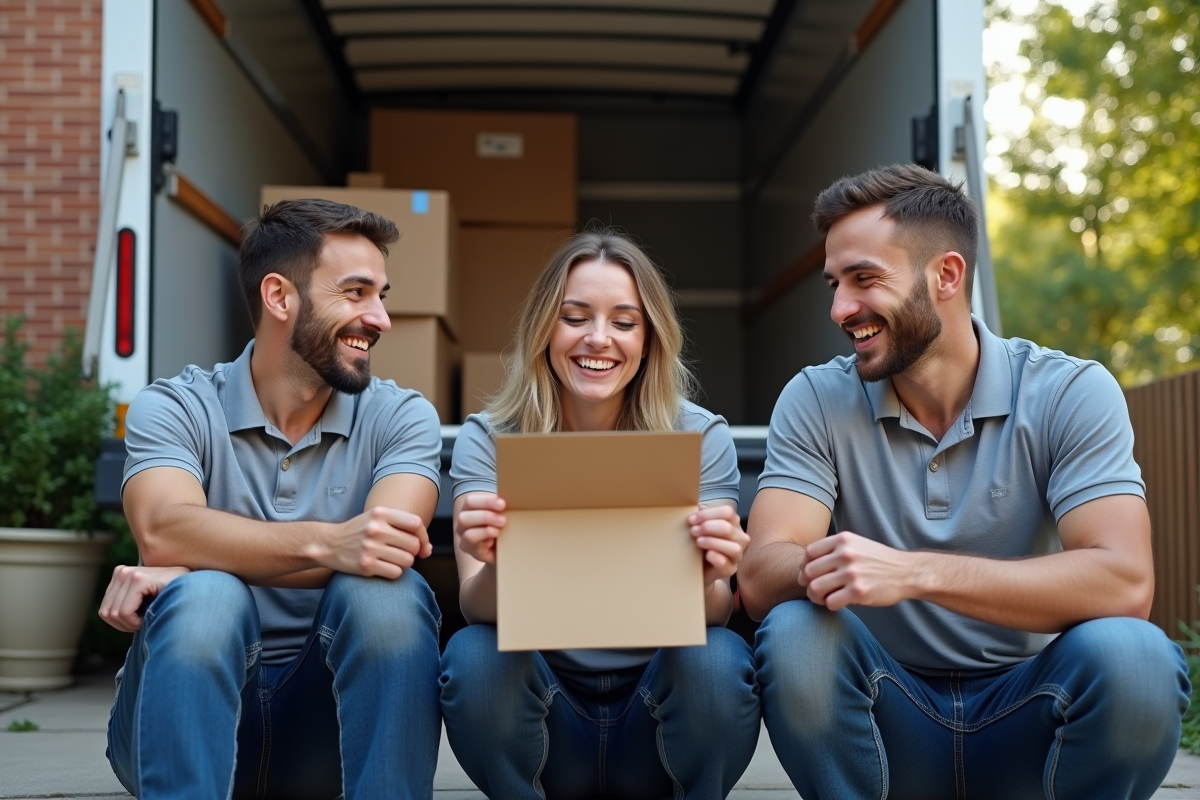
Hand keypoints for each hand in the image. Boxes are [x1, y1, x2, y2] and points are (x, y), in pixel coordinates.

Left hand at [98, 565, 190, 631]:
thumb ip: (126, 604)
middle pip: (106, 613)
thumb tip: (108, 616)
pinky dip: (136, 621)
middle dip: (126, 624)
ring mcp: (130, 573)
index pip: (105, 610)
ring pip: (113, 614)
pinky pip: (124, 612)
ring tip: (151, 616)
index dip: (123, 623)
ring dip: (132, 623)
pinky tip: (153, 613)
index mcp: (120, 574)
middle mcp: (122, 571)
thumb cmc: (172, 599)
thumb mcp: (144, 601)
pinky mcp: (139, 580)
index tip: (143, 620)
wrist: (198, 591)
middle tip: (147, 620)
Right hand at [319, 506, 431, 578]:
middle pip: (413, 544)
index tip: (422, 545)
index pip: (416, 524)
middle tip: (401, 552)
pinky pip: (396, 573)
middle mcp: (376, 529)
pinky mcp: (365, 566)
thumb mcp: (377, 518)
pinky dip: (394, 572)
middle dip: (413, 552)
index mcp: (380, 513)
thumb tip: (428, 549)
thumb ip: (403, 528)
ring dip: (404, 563)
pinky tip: (384, 567)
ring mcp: (370, 548)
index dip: (424, 536)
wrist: (328, 544)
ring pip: (407, 560)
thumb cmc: (360, 531)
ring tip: (392, 559)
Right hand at [456, 494, 505, 563]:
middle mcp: (463, 523)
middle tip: (503, 520)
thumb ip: (500, 505)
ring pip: (468, 534)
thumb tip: (512, 497)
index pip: (470, 501)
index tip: (503, 504)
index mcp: (469, 508)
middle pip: (464, 517)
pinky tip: (495, 541)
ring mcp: (465, 539)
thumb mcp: (501, 512)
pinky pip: (474, 546)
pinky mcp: (472, 552)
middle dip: (485, 517)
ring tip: (499, 531)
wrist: (505, 546)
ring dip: (486, 531)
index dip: (486, 502)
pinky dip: (485, 542)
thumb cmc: (502, 523)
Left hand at [688, 505, 748, 585]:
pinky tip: (706, 555)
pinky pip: (727, 563)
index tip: (691, 519)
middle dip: (708, 528)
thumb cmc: (699, 544)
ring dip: (712, 542)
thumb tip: (692, 506)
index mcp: (733, 523)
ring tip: (698, 542)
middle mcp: (739, 538)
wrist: (696, 567)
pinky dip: (715, 557)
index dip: (708, 514)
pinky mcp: (730, 570)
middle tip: (693, 531)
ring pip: (733, 547)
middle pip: (729, 528)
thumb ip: (700, 516)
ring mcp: (737, 555)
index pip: (728, 512)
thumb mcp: (699, 527)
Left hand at [800, 531, 914, 610]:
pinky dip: (830, 605)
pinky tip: (839, 603)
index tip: (811, 575)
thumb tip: (806, 565)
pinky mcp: (858, 592)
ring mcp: (852, 573)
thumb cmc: (878, 561)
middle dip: (809, 584)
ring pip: (815, 588)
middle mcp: (845, 554)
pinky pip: (830, 602)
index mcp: (843, 540)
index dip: (805, 566)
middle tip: (817, 590)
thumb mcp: (857, 544)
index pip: (809, 553)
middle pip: (809, 572)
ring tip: (825, 598)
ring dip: (816, 597)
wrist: (907, 573)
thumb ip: (834, 549)